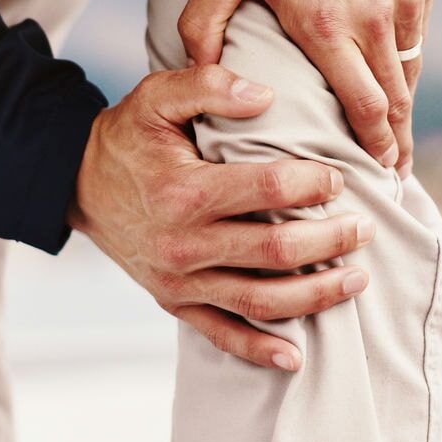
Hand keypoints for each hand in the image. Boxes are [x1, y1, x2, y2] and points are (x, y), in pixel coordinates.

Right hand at [68, 64, 374, 370]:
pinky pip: (222, 334)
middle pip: (276, 249)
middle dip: (331, 240)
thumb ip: (208, 84)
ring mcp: (179, 280)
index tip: (338, 177)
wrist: (78, 184)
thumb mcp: (156, 95)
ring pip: (261, 298)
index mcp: (183, 191)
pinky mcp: (174, 302)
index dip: (312, 182)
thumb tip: (264, 95)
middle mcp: (183, 243)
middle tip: (364, 228)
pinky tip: (296, 356)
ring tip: (357, 279)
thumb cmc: (127, 137)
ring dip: (316, 294)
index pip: (267, 188)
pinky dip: (260, 349)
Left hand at [178, 0, 437, 177]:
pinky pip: (417, 34)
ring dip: (405, 104)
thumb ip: (204, 22)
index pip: (362, 107)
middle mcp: (375, 21)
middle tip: (396, 170)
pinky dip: (408, 61)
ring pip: (409, 69)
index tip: (380, 173)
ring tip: (399, 132)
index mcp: (326, 26)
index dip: (375, 146)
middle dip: (397, 140)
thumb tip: (197, 71)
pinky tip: (397, 73)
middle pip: (395, 100)